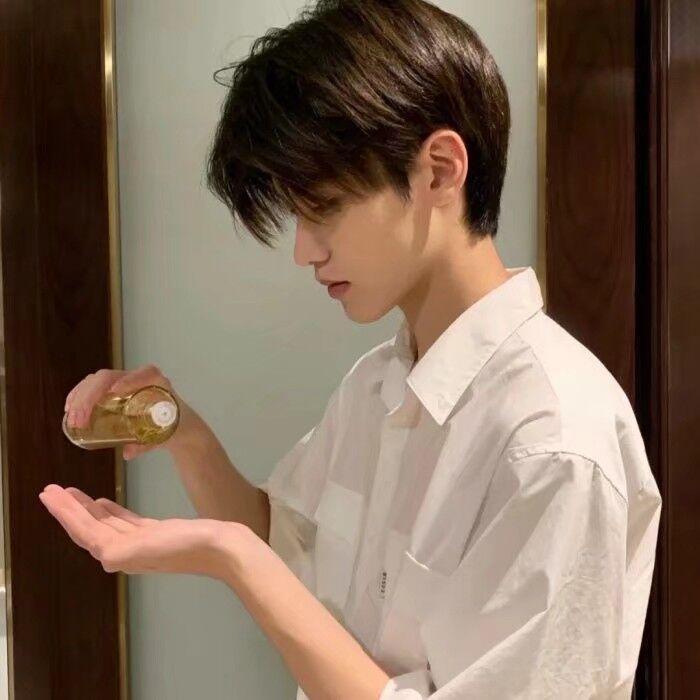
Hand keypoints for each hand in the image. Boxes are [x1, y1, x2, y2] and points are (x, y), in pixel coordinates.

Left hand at [38, 484, 244, 580]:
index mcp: (121, 555)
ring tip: (71, 492)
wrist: (225, 549)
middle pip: (89, 528)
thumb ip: (122, 550)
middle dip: (69, 510)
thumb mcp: (152, 546)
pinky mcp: (157, 535)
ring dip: (87, 509)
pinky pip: (125, 523)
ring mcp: (141, 544)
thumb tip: (101, 553)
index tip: (47, 494)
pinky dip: (111, 513)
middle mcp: (126, 552)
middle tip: (50, 489)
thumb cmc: (190, 544)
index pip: (84, 532)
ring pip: (105, 525)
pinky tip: (104, 503)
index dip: (64, 513)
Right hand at [63, 363, 199, 459]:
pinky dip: (79, 395)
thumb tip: (127, 453)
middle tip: (80, 419)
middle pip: (111, 376)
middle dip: (92, 395)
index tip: (115, 391)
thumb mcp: (164, 436)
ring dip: (81, 396)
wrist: (179, 424)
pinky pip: (93, 386)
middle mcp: (140, 378)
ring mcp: (124, 382)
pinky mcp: (113, 390)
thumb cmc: (174, 427)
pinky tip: (69, 408)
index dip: (130, 379)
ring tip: (72, 417)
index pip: (147, 373)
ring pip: (98, 380)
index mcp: (158, 384)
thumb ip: (148, 443)